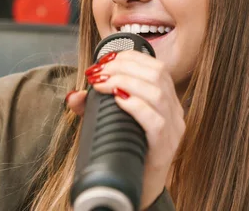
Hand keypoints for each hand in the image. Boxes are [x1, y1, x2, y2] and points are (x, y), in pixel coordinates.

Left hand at [65, 50, 185, 209]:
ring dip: (126, 82)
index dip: (130, 58)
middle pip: (157, 74)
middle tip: (99, 73)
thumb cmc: (125, 152)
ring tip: (104, 84)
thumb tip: (73, 96)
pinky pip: (155, 120)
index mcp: (167, 100)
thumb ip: (93, 108)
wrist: (135, 190)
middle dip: (124, 67)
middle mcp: (174, 111)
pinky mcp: (165, 147)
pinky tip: (119, 100)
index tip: (105, 61)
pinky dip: (136, 106)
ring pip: (157, 92)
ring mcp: (173, 129)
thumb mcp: (110, 123)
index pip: (156, 67)